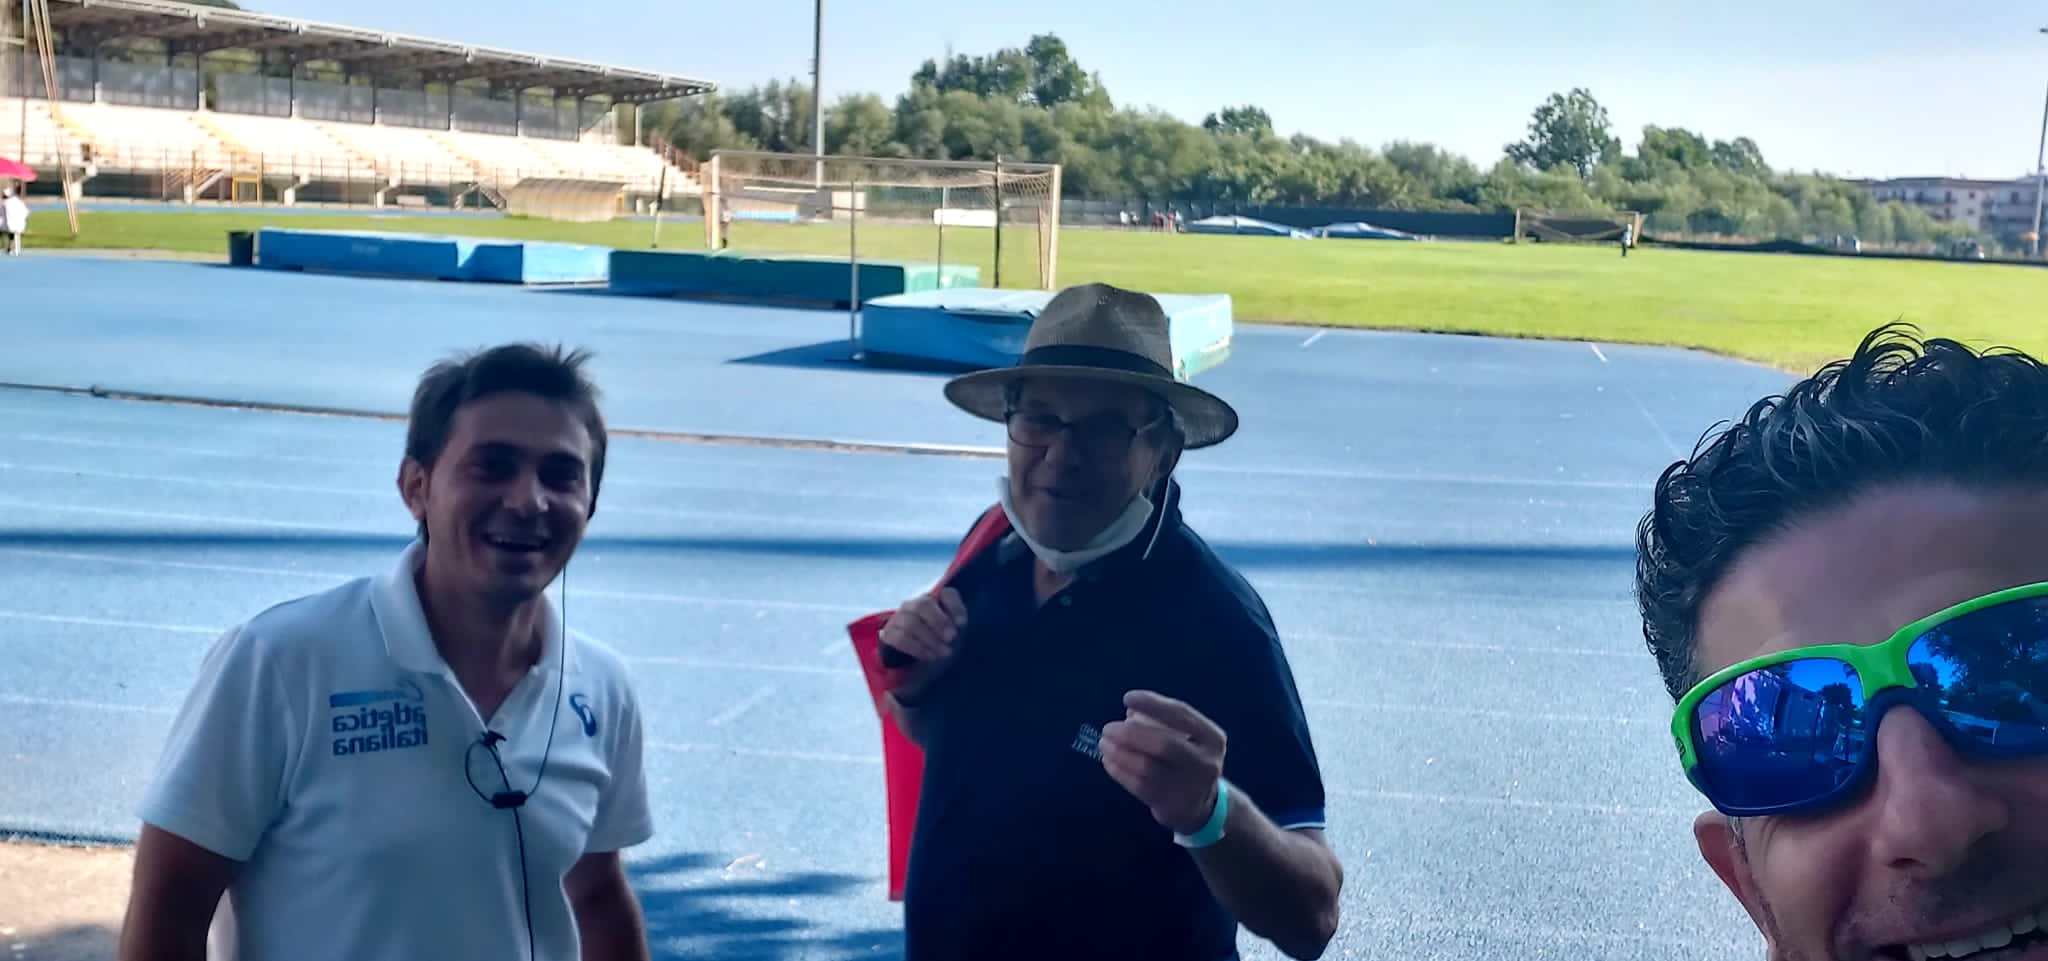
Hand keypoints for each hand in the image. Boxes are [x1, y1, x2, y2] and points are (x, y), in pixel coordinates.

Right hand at [881, 588, 965, 693]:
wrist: (917, 657)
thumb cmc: (940, 641)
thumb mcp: (953, 633)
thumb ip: (958, 624)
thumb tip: (959, 623)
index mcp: (935, 599)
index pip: (947, 594)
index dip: (955, 607)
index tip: (962, 624)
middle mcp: (914, 604)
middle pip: (922, 604)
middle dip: (939, 622)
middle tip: (951, 638)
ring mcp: (898, 618)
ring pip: (911, 623)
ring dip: (930, 639)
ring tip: (944, 653)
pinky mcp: (889, 634)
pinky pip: (900, 639)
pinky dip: (917, 649)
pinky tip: (930, 657)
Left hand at [1099, 690, 1226, 834]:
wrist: (1201, 806)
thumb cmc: (1186, 761)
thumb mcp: (1187, 739)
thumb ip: (1162, 723)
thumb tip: (1130, 711)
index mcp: (1212, 738)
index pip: (1181, 715)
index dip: (1152, 703)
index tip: (1127, 698)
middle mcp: (1205, 762)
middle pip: (1164, 744)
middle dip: (1131, 734)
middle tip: (1108, 728)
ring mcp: (1189, 787)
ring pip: (1147, 768)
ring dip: (1120, 753)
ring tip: (1104, 744)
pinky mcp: (1172, 806)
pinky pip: (1139, 786)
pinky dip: (1119, 771)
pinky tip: (1108, 761)